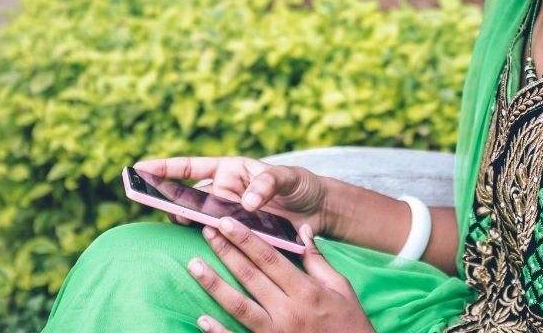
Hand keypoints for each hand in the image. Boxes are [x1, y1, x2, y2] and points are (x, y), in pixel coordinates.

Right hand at [134, 156, 330, 235]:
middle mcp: (224, 193)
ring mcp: (229, 216)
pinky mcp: (239, 236)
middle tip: (164, 207)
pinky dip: (214, 243)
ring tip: (188, 224)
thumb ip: (268, 183)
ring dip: (193, 223)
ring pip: (201, 220)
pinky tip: (211, 246)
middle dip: (175, 201)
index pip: (191, 167)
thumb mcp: (288, 177)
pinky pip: (220, 240)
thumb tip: (247, 201)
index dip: (165, 167)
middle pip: (191, 197)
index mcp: (230, 170)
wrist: (318, 211)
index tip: (140, 168)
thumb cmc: (300, 185)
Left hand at [188, 217, 373, 332]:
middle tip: (206, 232)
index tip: (227, 222)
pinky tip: (202, 318)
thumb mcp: (341, 287)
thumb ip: (318, 260)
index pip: (269, 258)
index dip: (246, 239)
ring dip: (214, 285)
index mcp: (306, 290)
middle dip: (226, 252)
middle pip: (250, 276)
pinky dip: (219, 331)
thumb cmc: (348, 322)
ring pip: (239, 306)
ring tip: (194, 266)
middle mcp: (289, 311)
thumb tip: (302, 230)